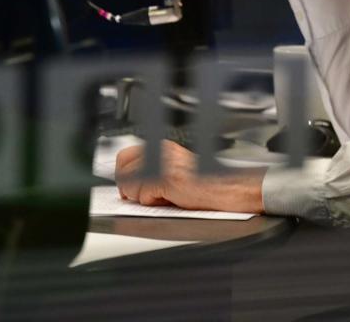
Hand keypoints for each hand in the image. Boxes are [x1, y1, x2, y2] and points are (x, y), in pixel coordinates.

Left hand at [115, 140, 264, 213]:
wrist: (226, 188)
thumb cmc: (206, 183)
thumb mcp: (176, 169)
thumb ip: (155, 169)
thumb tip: (130, 182)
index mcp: (164, 147)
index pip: (125, 156)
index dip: (124, 175)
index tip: (130, 187)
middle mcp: (161, 151)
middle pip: (123, 170)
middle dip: (129, 187)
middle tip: (143, 195)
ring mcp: (163, 164)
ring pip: (130, 185)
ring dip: (142, 197)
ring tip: (163, 196)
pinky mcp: (166, 179)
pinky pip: (143, 196)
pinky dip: (153, 202)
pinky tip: (170, 198)